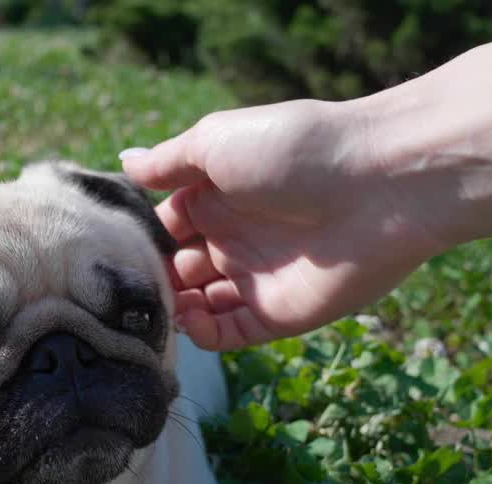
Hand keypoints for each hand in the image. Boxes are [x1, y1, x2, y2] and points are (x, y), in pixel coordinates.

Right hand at [121, 100, 442, 350]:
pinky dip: (201, 333)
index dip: (140, 238)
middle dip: (151, 278)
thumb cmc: (295, 150)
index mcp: (218, 193)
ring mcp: (256, 278)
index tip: (111, 248)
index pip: (165, 225)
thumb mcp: (217, 141)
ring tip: (152, 307)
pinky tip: (187, 320)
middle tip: (124, 286)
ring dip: (171, 309)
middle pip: (178, 268)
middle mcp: (235, 236)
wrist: (380, 185)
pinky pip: (228, 334)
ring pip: (198, 305)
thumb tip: (125, 161)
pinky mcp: (279, 315)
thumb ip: (168, 162)